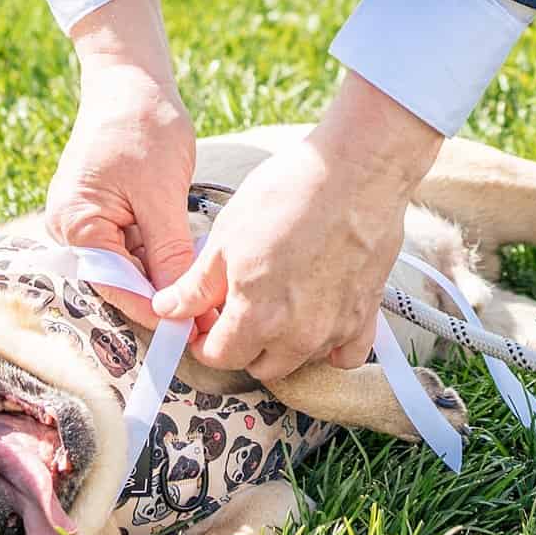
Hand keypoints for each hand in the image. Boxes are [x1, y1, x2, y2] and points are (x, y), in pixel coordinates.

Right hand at [44, 0, 198, 328]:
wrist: (130, 79)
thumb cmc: (143, 126)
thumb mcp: (162, 194)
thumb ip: (168, 252)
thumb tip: (179, 303)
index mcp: (75, 224)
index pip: (116, 284)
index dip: (156, 307)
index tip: (193, 328)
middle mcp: (70, 228)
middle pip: (119, 278)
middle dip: (161, 293)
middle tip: (206, 314)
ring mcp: (84, 219)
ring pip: (128, 263)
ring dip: (162, 273)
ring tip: (204, 290)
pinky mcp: (102, 210)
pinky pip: (129, 243)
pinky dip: (158, 251)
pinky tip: (188, 258)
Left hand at [153, 72, 444, 381]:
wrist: (355, 169)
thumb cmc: (290, 193)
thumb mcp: (227, 235)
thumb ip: (196, 285)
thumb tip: (168, 309)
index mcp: (256, 318)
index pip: (220, 356)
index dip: (204, 339)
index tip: (205, 319)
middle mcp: (298, 336)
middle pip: (260, 365)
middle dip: (242, 344)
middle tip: (239, 306)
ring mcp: (336, 328)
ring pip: (300, 360)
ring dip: (283, 343)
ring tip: (279, 300)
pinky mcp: (366, 313)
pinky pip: (347, 353)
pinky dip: (332, 345)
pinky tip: (321, 315)